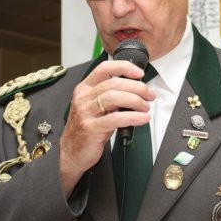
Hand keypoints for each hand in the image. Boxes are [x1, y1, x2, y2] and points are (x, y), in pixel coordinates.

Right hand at [59, 60, 154, 196]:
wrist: (71, 153)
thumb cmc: (87, 129)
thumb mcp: (95, 107)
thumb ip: (110, 96)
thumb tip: (136, 90)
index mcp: (84, 88)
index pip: (104, 68)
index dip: (124, 67)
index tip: (140, 73)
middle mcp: (83, 97)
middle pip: (114, 83)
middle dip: (137, 87)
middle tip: (149, 95)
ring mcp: (86, 112)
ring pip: (115, 98)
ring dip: (136, 101)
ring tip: (145, 107)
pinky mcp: (91, 128)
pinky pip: (116, 118)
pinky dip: (133, 117)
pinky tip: (142, 119)